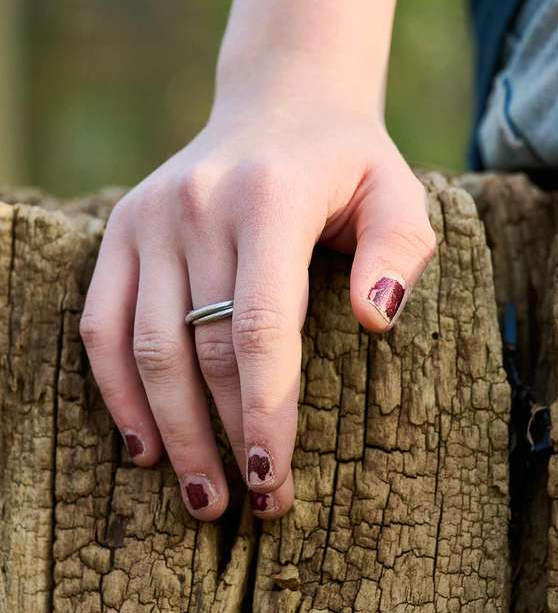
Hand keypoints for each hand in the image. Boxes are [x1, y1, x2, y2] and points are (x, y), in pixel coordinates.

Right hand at [79, 78, 434, 519]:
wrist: (281, 107)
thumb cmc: (351, 168)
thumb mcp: (400, 196)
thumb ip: (398, 253)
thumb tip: (375, 323)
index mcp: (270, 198)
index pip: (260, 326)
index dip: (265, 411)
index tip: (277, 479)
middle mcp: (198, 206)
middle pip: (202, 349)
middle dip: (227, 438)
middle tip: (253, 504)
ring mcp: (151, 219)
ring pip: (148, 348)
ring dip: (172, 432)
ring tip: (202, 497)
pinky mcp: (121, 232)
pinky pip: (102, 325)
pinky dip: (118, 391)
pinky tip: (145, 446)